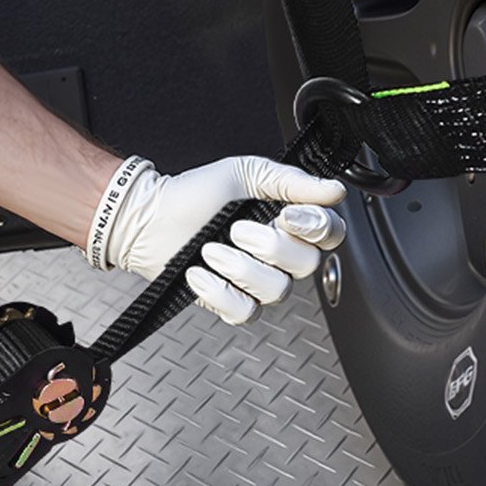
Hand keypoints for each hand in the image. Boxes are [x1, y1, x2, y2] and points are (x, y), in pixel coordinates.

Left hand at [88, 155, 346, 324]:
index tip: (287, 215)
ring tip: (209, 248)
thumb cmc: (195, 192)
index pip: (330, 234)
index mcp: (289, 221)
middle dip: (270, 246)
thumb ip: (292, 182)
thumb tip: (335, 189)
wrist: (150, 216)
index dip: (316, 229)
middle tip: (236, 229)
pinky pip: (244, 312)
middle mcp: (279, 255)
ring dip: (238, 267)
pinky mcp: (230, 303)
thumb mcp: (246, 172)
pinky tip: (198, 272)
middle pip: (307, 265)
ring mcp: (256, 282)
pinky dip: (218, 291)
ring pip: (276, 291)